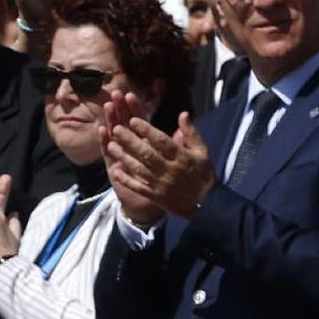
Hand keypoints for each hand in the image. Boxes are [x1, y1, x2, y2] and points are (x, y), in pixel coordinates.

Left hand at [104, 95, 214, 219]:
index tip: (133, 120)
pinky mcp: (155, 196)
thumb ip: (191, 133)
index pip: (162, 141)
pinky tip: (116, 171)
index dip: (147, 130)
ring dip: (124, 157)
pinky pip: (138, 187)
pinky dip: (127, 180)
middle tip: (117, 129)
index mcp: (181, 157)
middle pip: (147, 153)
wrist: (207, 205)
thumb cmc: (203, 174)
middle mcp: (169, 170)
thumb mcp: (202, 152)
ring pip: (140, 169)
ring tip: (111, 145)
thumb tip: (183, 113)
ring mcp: (161, 184)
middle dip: (131, 141)